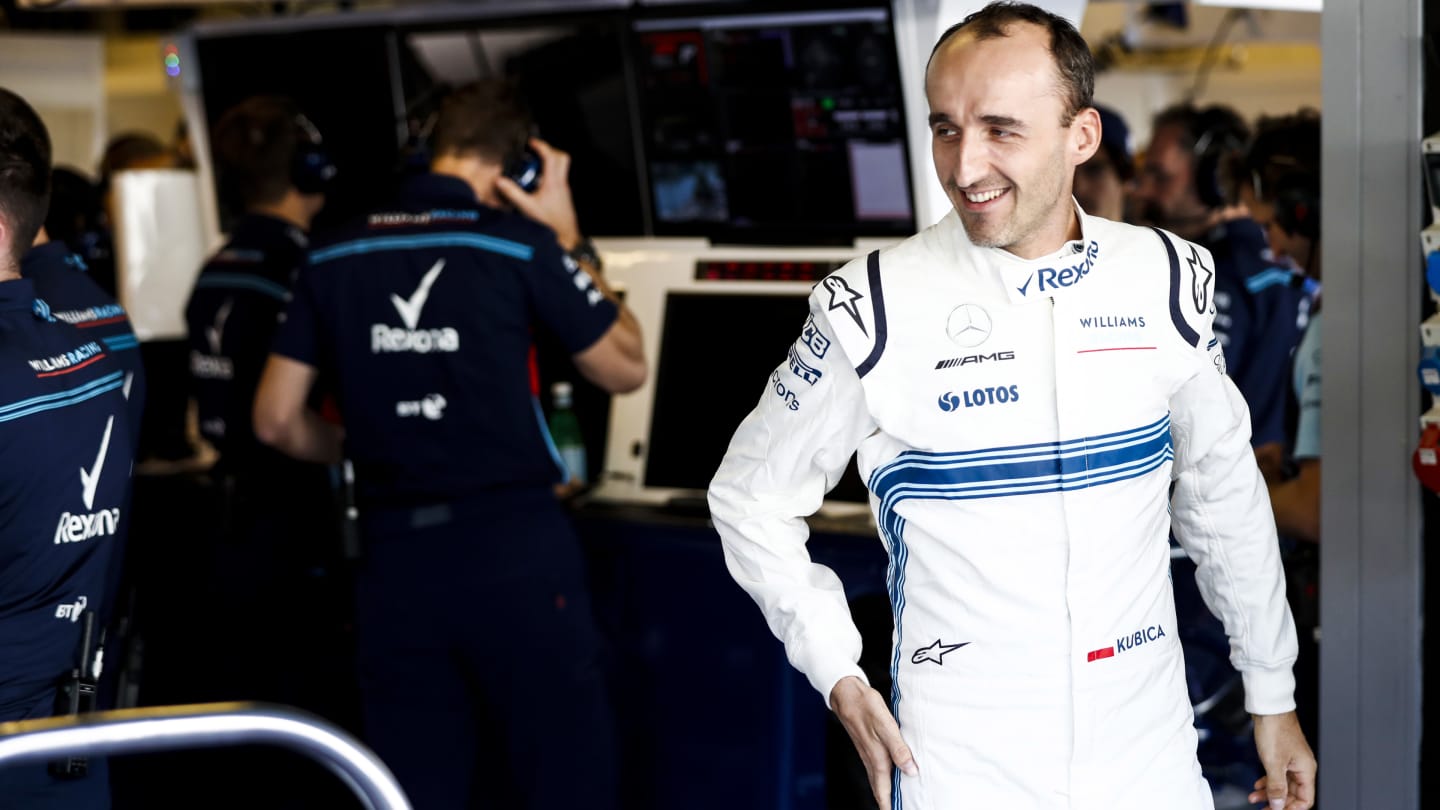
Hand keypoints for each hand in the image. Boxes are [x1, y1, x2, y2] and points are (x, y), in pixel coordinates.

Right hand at [495, 137, 580, 249]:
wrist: (566, 236)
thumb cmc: (550, 224)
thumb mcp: (527, 208)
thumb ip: (513, 193)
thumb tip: (500, 181)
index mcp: (553, 183)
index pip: (550, 157)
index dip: (541, 146)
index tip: (532, 143)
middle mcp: (561, 183)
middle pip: (562, 158)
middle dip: (549, 151)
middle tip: (536, 152)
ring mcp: (564, 189)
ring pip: (561, 168)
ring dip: (549, 164)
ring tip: (534, 169)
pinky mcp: (564, 196)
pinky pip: (559, 179)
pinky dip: (549, 176)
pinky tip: (538, 185)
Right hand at [829, 676, 916, 807]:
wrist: (846, 693)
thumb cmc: (865, 706)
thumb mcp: (886, 725)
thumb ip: (899, 748)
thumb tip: (911, 771)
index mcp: (877, 758)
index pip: (883, 791)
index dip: (888, 805)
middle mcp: (871, 759)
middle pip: (879, 789)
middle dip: (887, 802)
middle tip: (898, 808)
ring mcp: (867, 753)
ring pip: (878, 780)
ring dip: (886, 792)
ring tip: (896, 800)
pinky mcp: (867, 746)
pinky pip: (876, 769)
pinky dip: (884, 778)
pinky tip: (891, 775)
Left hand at [1248, 711, 1315, 808]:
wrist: (1268, 709)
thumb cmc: (1275, 729)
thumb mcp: (1274, 763)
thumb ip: (1277, 786)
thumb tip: (1278, 804)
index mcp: (1306, 770)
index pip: (1305, 799)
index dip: (1291, 809)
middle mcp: (1301, 767)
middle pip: (1293, 794)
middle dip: (1277, 803)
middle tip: (1263, 809)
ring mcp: (1291, 761)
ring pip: (1282, 785)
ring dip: (1269, 793)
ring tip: (1254, 799)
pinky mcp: (1281, 755)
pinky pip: (1276, 775)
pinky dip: (1267, 782)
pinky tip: (1257, 786)